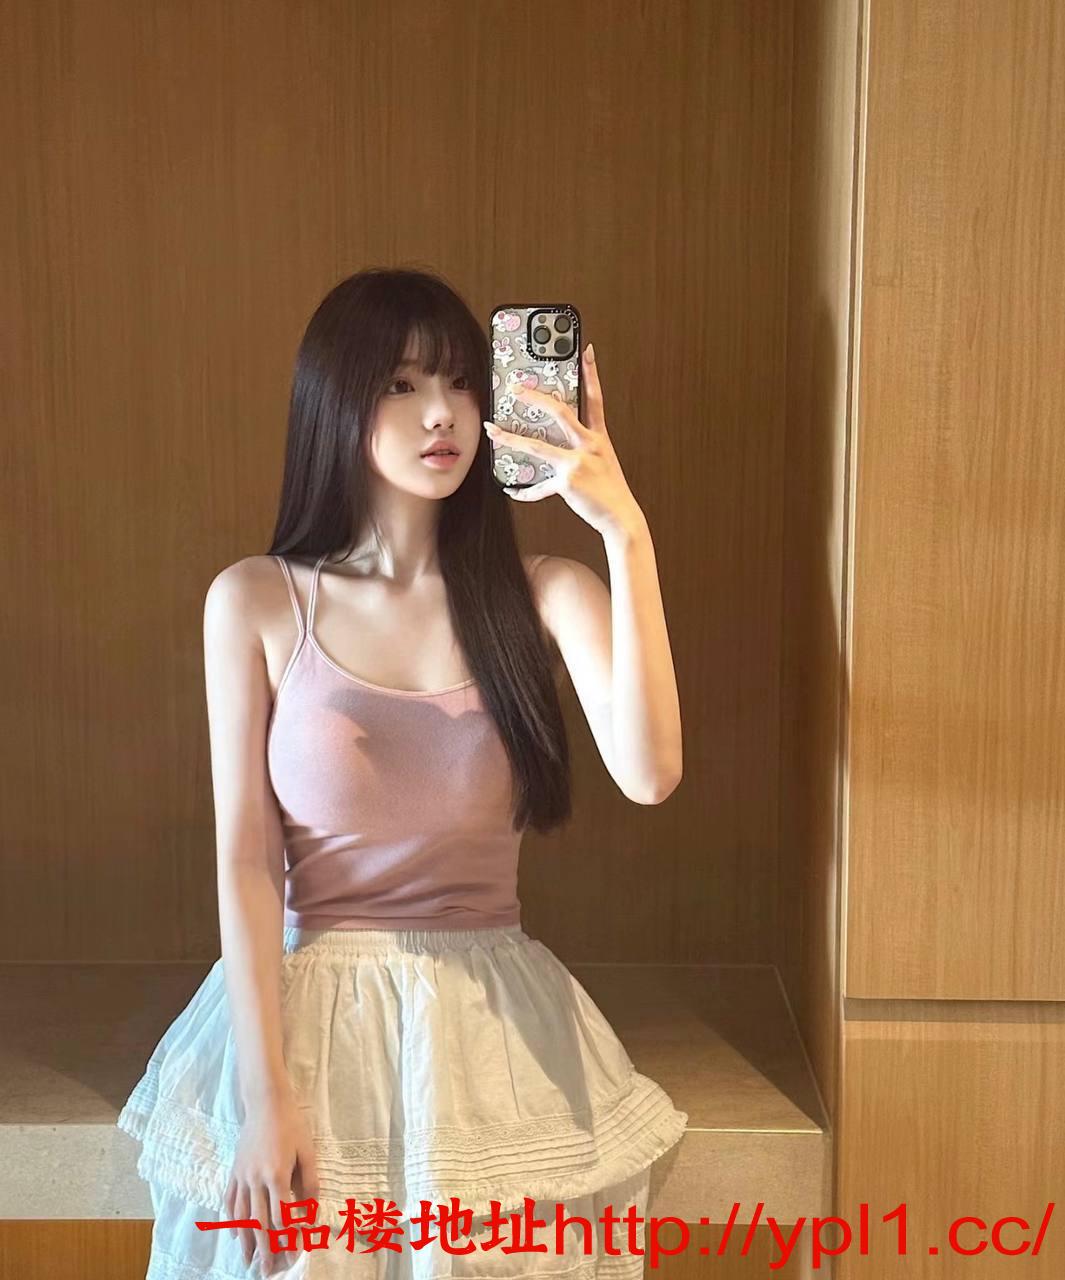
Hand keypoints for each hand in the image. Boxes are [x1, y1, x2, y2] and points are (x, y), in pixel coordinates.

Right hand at [224, 1091, 320, 1274]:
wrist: (266, 1102)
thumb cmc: (292, 1124)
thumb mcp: (307, 1152)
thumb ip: (310, 1183)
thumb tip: (312, 1212)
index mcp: (277, 1175)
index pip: (283, 1216)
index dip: (288, 1238)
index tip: (293, 1255)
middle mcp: (256, 1179)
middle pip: (260, 1222)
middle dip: (264, 1250)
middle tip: (266, 1271)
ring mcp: (242, 1176)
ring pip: (242, 1216)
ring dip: (245, 1241)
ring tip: (247, 1261)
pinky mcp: (234, 1170)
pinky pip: (230, 1200)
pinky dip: (231, 1220)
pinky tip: (234, 1234)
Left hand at [483, 343, 643, 536]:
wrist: (621, 517)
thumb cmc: (610, 490)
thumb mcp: (602, 462)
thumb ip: (583, 447)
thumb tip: (556, 443)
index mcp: (599, 438)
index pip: (595, 398)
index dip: (592, 373)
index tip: (586, 351)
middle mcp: (588, 445)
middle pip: (559, 412)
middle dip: (535, 397)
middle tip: (516, 388)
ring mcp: (577, 463)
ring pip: (538, 446)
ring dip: (511, 438)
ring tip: (493, 431)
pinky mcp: (567, 482)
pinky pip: (538, 486)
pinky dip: (523, 491)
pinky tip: (511, 489)